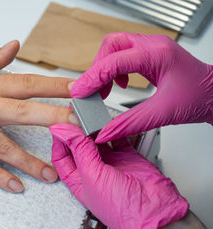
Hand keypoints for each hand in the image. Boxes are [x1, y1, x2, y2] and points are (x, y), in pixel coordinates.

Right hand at [0, 40, 74, 192]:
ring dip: (30, 162)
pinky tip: (15, 185)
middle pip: (24, 112)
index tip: (77, 90)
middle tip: (78, 128)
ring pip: (6, 147)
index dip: (54, 86)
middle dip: (55, 119)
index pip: (27, 83)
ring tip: (50, 174)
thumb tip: (14, 46)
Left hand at [49, 123, 187, 228]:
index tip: (60, 126)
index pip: (62, 157)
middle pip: (78, 147)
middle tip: (77, 118)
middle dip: (76, 132)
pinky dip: (114, 130)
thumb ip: (79, 150)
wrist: (155, 212)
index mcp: (78, 180)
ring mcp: (111, 164)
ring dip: (94, 130)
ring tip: (92, 119)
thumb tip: (63, 132)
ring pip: (97, 141)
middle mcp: (93, 172)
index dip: (59, 141)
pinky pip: (118, 139)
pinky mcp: (128, 157)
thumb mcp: (93, 176)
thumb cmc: (122, 209)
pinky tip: (110, 124)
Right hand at [70, 33, 212, 142]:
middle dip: (96, 68)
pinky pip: (122, 56)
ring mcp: (151, 49)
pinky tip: (117, 85)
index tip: (79, 92)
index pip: (114, 61)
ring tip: (102, 91)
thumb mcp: (163, 114)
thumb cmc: (201, 97)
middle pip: (110, 45)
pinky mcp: (149, 56)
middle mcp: (152, 46)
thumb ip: (129, 124)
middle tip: (90, 90)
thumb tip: (105, 132)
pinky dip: (113, 70)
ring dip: (103, 69)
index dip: (93, 77)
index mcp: (157, 54)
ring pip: (114, 48)